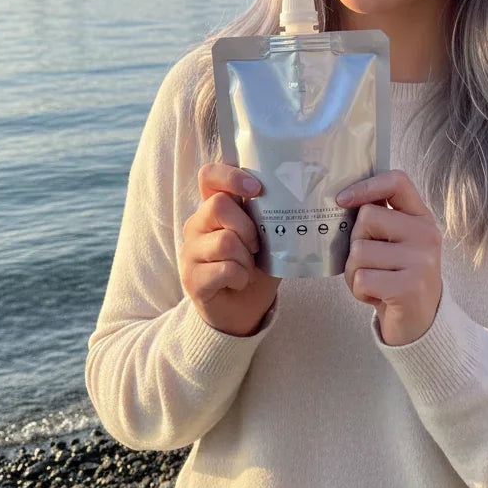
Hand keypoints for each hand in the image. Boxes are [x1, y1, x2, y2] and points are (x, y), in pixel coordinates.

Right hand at [179, 163, 279, 336]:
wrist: (243, 311)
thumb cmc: (256, 269)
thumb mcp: (268, 239)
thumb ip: (271, 218)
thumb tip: (297, 199)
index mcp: (215, 208)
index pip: (210, 176)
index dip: (231, 176)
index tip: (256, 189)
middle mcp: (197, 224)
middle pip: (218, 206)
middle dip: (248, 228)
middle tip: (256, 247)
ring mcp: (190, 250)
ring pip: (224, 241)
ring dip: (246, 259)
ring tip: (247, 268)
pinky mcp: (191, 277)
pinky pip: (223, 269)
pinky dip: (240, 277)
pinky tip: (239, 282)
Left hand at [337, 170, 442, 346]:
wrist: (421, 325)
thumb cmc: (397, 278)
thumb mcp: (396, 243)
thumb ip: (379, 220)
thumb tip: (340, 201)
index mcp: (421, 218)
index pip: (397, 181)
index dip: (366, 185)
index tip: (342, 199)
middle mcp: (426, 235)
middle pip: (366, 218)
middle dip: (356, 243)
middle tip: (371, 264)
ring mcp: (421, 261)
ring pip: (359, 251)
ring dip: (355, 272)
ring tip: (374, 283)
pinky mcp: (410, 288)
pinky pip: (362, 278)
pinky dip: (359, 291)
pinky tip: (376, 296)